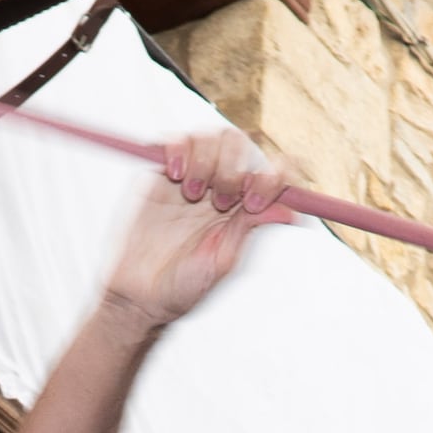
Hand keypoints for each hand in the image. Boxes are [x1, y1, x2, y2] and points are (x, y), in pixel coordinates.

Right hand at [98, 133, 295, 332]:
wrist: (140, 295)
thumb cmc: (184, 285)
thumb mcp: (222, 261)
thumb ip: (250, 229)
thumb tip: (291, 211)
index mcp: (243, 206)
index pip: (269, 172)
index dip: (272, 174)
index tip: (257, 198)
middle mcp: (219, 185)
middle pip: (239, 144)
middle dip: (234, 167)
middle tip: (221, 201)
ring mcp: (190, 175)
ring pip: (211, 137)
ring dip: (207, 161)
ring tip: (191, 194)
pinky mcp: (160, 172)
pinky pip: (175, 141)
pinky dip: (180, 149)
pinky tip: (176, 174)